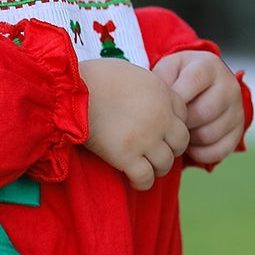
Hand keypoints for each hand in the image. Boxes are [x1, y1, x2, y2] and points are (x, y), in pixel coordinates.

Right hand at [80, 58, 189, 190]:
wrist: (71, 91)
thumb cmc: (93, 78)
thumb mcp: (130, 72)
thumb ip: (146, 88)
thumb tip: (146, 101)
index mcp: (162, 92)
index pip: (183, 115)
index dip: (171, 125)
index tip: (159, 131)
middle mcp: (160, 116)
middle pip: (181, 142)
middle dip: (170, 148)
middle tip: (154, 152)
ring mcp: (146, 138)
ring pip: (166, 163)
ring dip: (157, 168)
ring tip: (143, 167)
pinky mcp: (127, 156)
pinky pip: (146, 178)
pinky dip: (142, 182)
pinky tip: (133, 179)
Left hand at [153, 50, 244, 167]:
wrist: (200, 88)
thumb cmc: (177, 79)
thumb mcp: (167, 70)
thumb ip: (161, 81)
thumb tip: (159, 105)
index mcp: (209, 66)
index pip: (194, 82)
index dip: (176, 98)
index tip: (162, 107)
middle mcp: (229, 85)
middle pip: (203, 112)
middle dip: (181, 122)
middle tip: (168, 123)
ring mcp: (237, 110)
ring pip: (209, 134)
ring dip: (188, 139)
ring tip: (178, 131)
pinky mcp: (238, 131)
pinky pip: (219, 151)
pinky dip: (200, 153)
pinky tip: (190, 145)